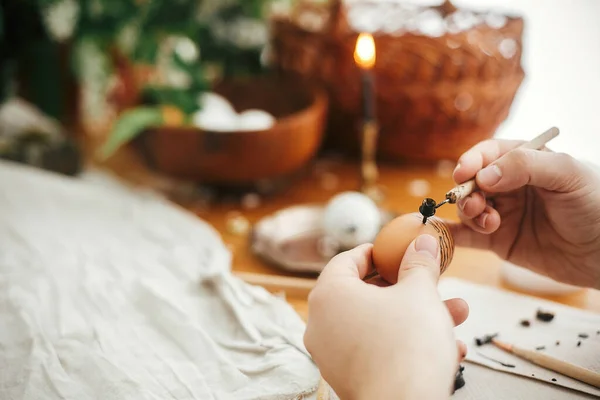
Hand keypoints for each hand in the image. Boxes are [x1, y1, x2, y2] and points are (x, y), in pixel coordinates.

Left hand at [304, 235, 468, 399]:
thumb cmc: (407, 346)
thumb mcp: (420, 294)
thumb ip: (419, 264)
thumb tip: (422, 242)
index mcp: (329, 294)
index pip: (347, 260)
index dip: (375, 252)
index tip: (395, 251)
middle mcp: (322, 323)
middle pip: (367, 294)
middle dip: (409, 289)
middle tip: (432, 283)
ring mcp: (331, 354)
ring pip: (378, 324)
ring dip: (417, 318)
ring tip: (456, 315)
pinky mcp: (347, 377)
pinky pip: (378, 352)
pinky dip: (407, 346)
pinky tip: (447, 349)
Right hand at [451, 139, 599, 287]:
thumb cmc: (596, 205)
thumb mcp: (567, 175)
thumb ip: (526, 167)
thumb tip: (482, 175)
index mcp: (525, 162)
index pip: (488, 154)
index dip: (472, 161)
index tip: (464, 173)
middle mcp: (509, 186)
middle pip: (472, 181)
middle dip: (467, 191)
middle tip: (474, 204)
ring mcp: (502, 214)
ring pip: (467, 208)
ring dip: (470, 213)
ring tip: (490, 223)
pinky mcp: (498, 242)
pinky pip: (466, 236)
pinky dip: (450, 234)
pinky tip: (442, 234)